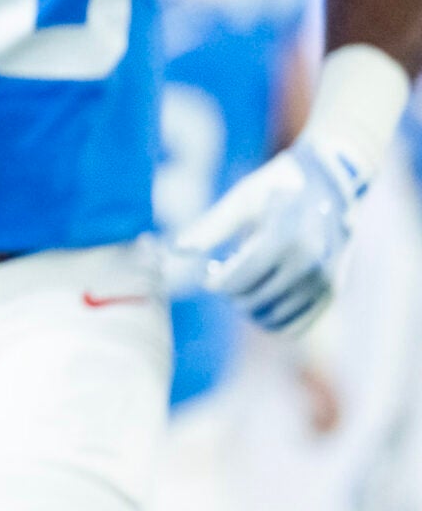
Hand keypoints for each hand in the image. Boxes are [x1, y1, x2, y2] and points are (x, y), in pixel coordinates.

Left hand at [168, 140, 362, 334]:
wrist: (330, 186)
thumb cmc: (276, 189)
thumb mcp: (242, 201)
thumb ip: (211, 228)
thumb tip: (177, 250)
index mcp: (284, 239)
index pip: (239, 279)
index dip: (217, 283)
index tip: (209, 275)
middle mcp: (309, 264)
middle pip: (254, 300)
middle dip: (233, 294)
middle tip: (226, 277)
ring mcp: (325, 281)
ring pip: (275, 318)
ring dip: (251, 309)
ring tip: (245, 286)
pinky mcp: (334, 291)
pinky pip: (299, 324)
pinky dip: (275, 321)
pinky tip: (263, 301)